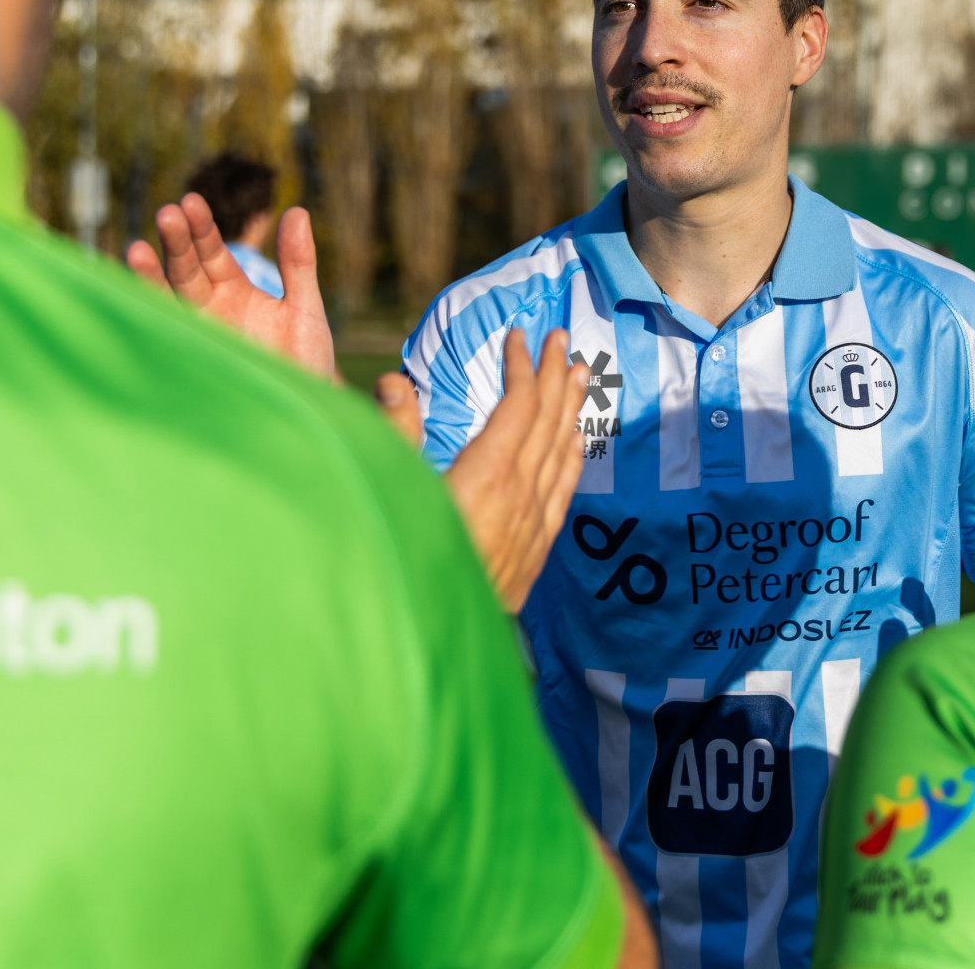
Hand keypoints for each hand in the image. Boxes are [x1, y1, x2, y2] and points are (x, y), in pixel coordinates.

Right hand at [126, 194, 336, 379]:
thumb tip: (297, 211)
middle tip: (169, 213)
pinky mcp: (189, 364)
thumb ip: (298, 263)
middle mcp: (208, 310)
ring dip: (150, 277)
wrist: (304, 415)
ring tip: (136, 250)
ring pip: (167, 301)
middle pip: (185, 269)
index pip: (210, 252)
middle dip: (176, 243)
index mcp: (233, 291)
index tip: (190, 202)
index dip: (200, 228)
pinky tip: (132, 301)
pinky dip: (146, 321)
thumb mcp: (304, 308)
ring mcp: (196, 337)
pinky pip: (164, 340)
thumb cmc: (305, 363)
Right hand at [379, 330, 587, 613]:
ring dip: (571, 408)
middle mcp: (520, 493)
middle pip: (548, 421)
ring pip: (562, 452)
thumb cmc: (404, 563)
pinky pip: (564, 490)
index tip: (521, 336)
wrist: (433, 639)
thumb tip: (395, 381)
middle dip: (556, 374)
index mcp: (487, 472)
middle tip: (564, 338)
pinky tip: (578, 441)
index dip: (523, 366)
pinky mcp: (536, 550)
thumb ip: (397, 435)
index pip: (518, 404)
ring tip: (580, 373)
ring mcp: (533, 522)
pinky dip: (573, 456)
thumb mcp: (394, 493)